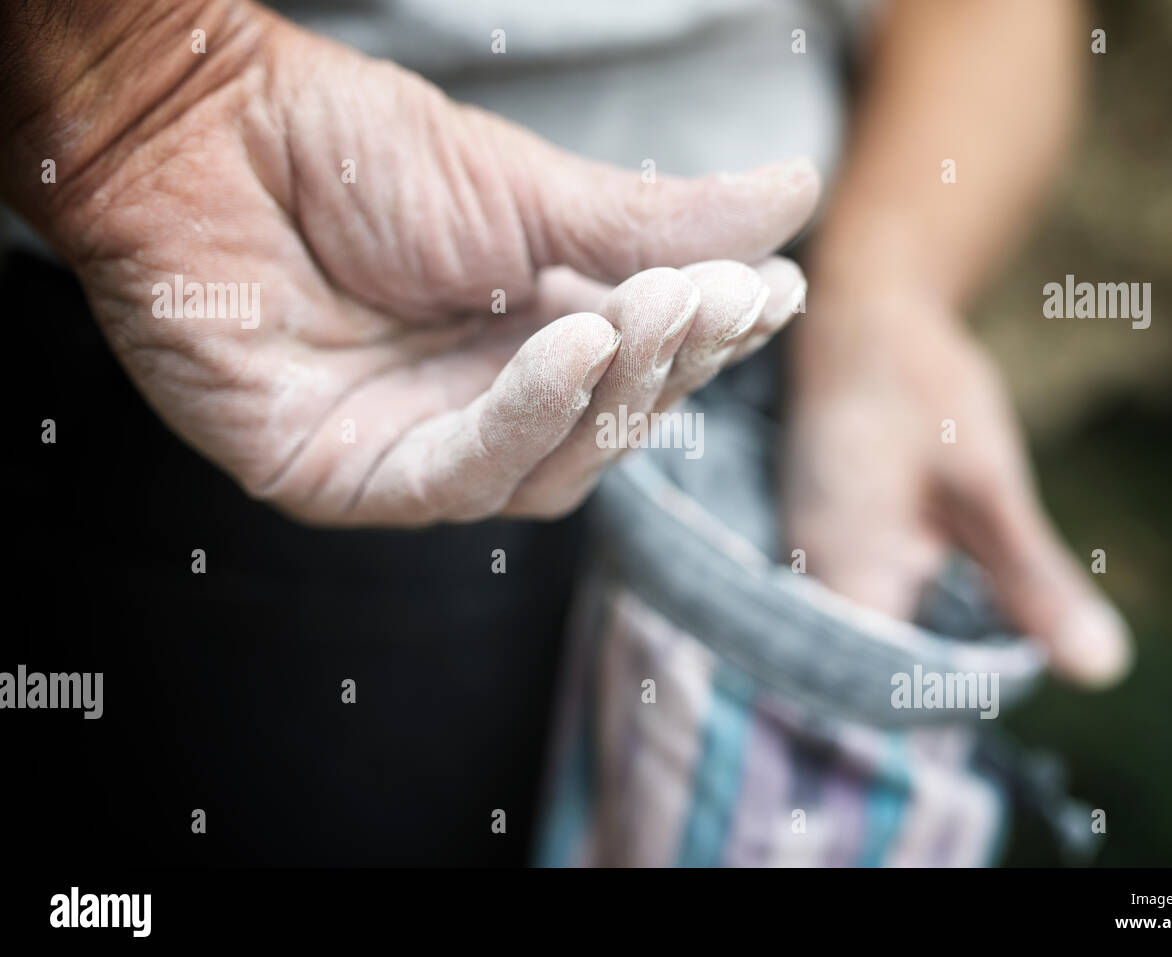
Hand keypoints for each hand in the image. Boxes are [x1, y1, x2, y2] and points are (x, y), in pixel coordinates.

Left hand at [12, 3, 816, 524]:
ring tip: (659, 313)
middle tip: (724, 299)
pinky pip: (456, 475)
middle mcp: (476, 407)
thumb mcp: (529, 192)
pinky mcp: (347, 481)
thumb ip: (656, 225)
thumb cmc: (352, 152)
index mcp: (524, 339)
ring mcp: (414, 450)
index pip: (640, 367)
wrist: (202, 131)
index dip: (707, 339)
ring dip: (612, 394)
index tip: (772, 294)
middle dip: (672, 367)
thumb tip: (795, 197)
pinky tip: (572, 346)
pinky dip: (524, 416)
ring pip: (548, 469)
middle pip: (604, 429)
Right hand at [785, 291, 1131, 686]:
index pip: (882, 693)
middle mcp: (807, 581)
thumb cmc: (919, 388)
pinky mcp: (820, 545)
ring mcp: (805, 563)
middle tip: (1008, 654)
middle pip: (867, 677)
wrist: (862, 316)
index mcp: (841, 575)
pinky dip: (907, 615)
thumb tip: (1102, 669)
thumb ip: (1031, 581)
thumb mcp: (990, 483)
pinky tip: (948, 596)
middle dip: (938, 680)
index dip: (947, 704)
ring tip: (983, 630)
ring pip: (864, 642)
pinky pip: (859, 608)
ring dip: (924, 647)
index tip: (1009, 681)